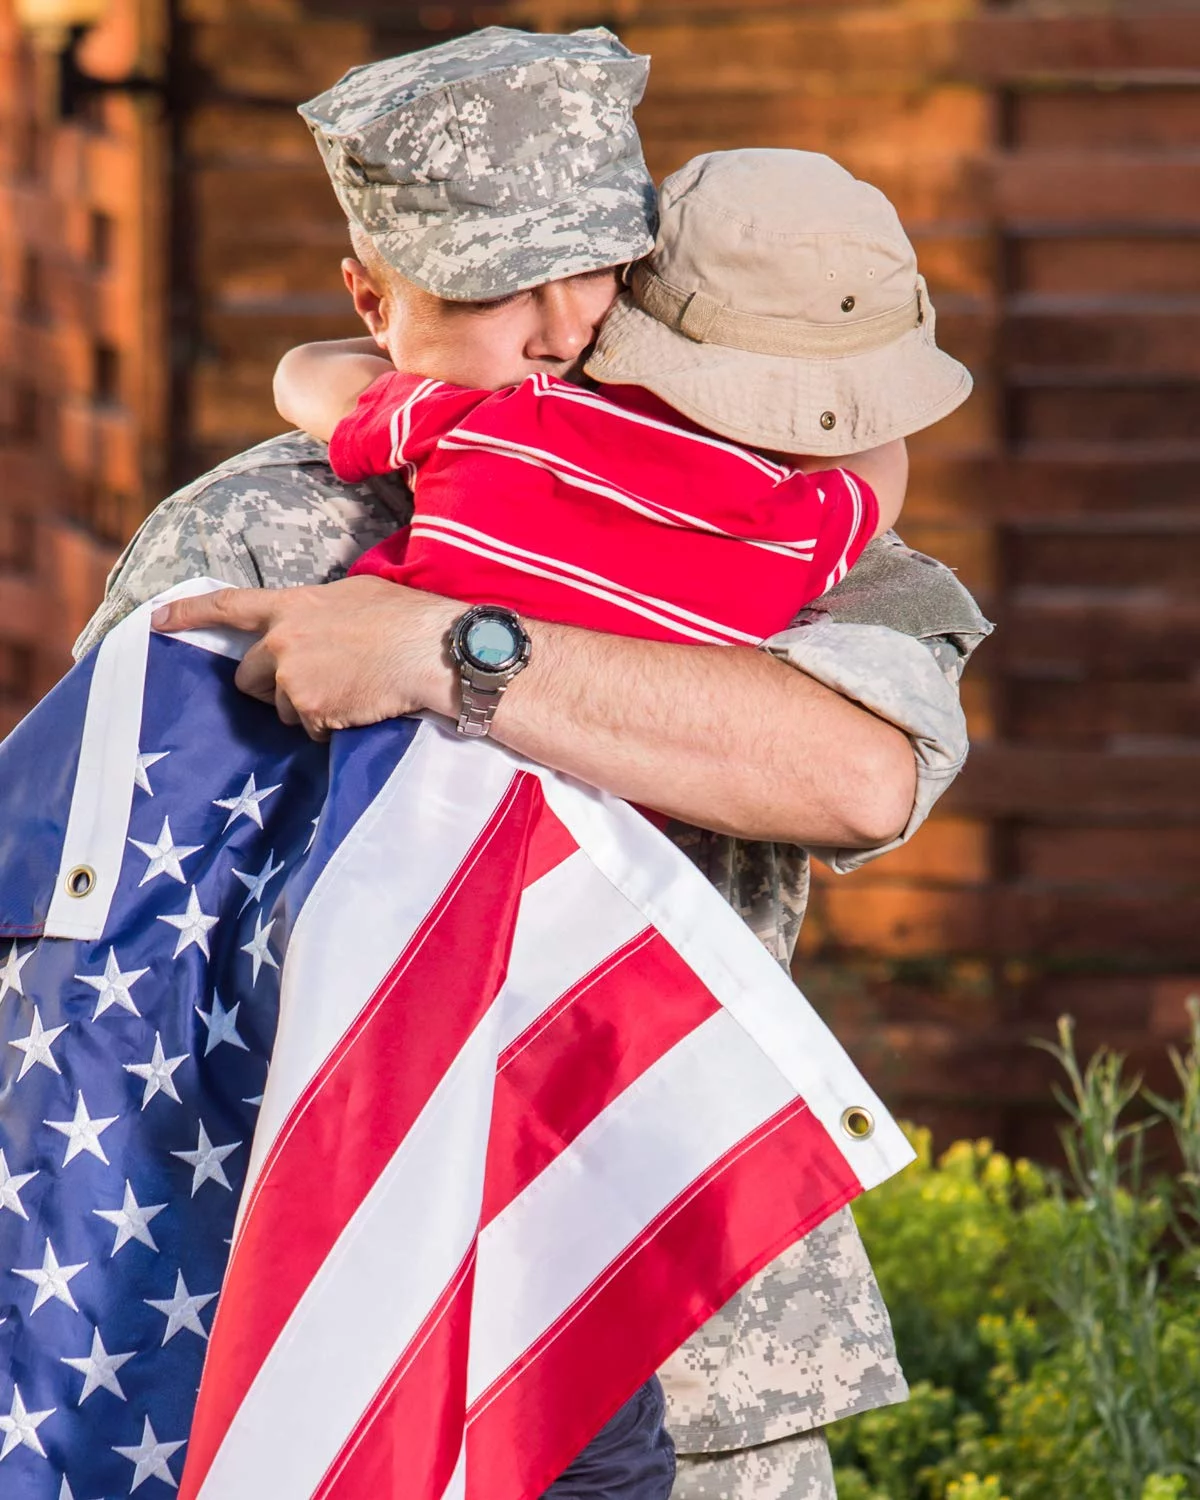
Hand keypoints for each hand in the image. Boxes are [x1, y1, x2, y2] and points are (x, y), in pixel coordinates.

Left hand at [151, 577, 461, 740]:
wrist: (431, 650)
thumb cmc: (404, 618)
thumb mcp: (353, 596)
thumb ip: (316, 610)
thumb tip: (309, 625)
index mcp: (292, 605)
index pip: (228, 607)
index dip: (188, 613)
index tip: (156, 620)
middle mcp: (282, 640)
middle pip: (248, 676)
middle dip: (271, 687)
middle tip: (312, 684)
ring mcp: (293, 677)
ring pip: (282, 708)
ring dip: (307, 707)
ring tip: (349, 690)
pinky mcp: (310, 710)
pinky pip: (310, 729)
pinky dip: (330, 726)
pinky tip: (359, 705)